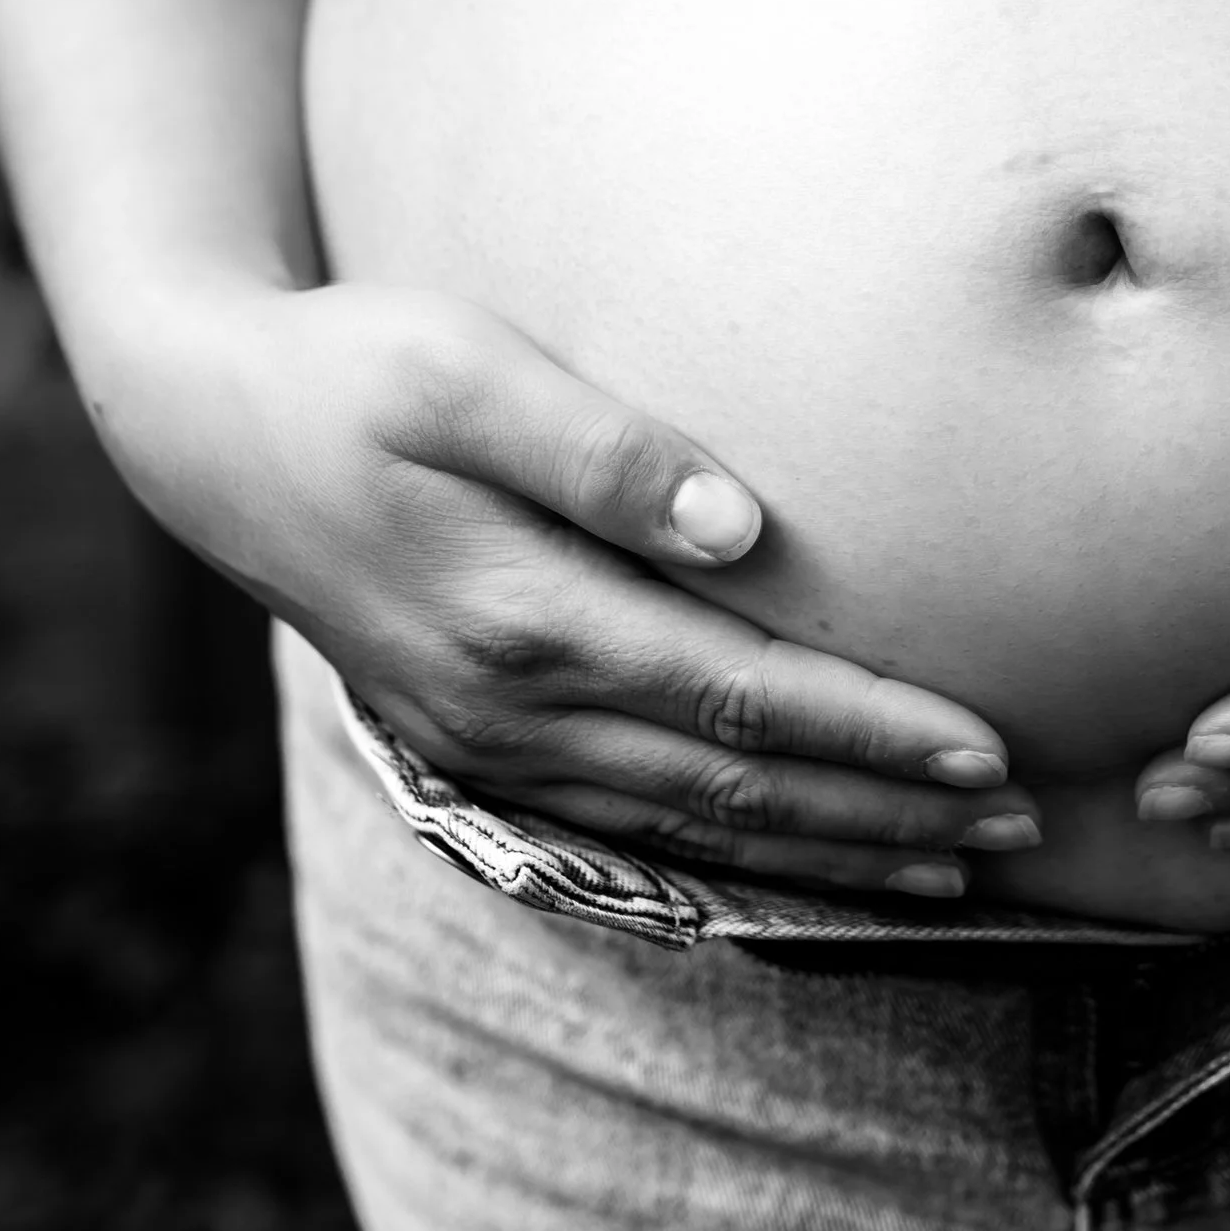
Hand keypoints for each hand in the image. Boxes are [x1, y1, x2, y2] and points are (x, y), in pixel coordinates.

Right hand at [96, 275, 1037, 896]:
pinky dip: (739, 850)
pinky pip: (634, 823)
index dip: (871, 734)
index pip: (742, 701)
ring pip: (694, 827)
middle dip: (888, 814)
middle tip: (1024, 824)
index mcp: (524, 620)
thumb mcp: (460, 370)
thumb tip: (745, 528)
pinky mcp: (477, 742)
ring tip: (956, 860)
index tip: (987, 751)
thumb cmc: (349, 369)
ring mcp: (489, 743)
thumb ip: (601, 448)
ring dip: (832, 848)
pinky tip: (807, 854)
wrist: (205, 430)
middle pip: (737, 790)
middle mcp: (512, 710)